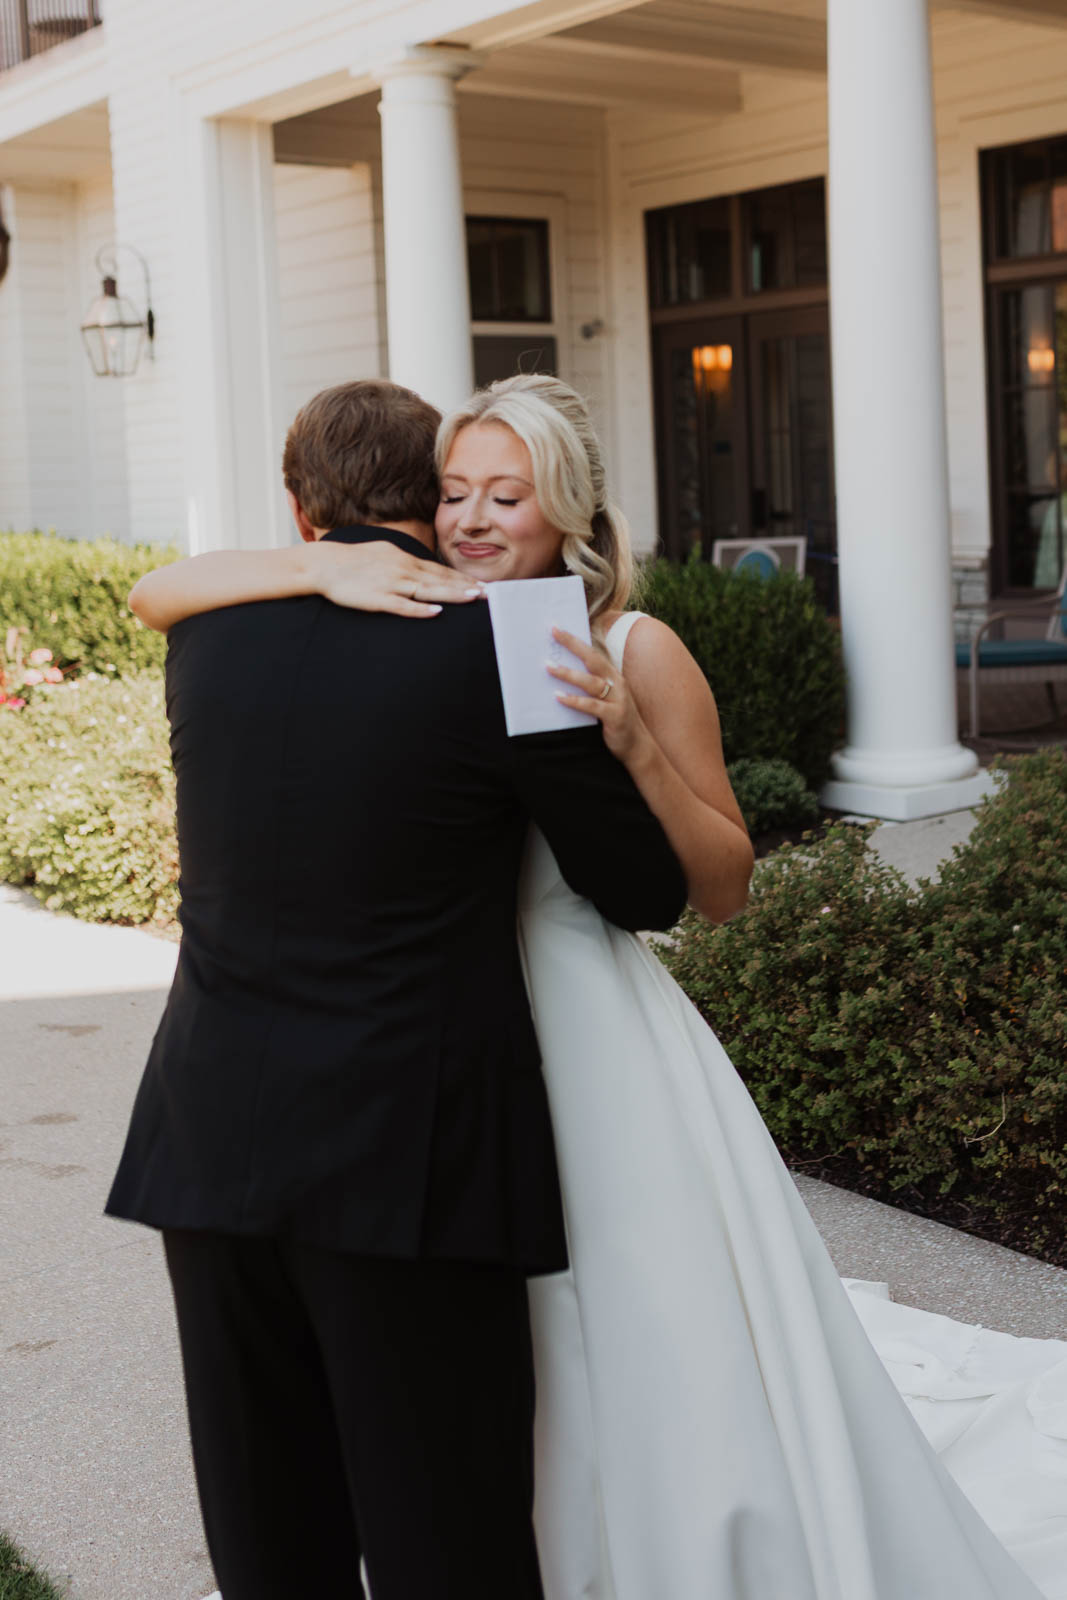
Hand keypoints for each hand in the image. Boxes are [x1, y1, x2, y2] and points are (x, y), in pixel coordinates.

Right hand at [311, 541, 484, 617]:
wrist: (324, 564)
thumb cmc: (353, 561)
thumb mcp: (384, 554)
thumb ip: (405, 563)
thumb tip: (423, 570)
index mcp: (404, 559)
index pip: (440, 570)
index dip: (462, 578)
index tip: (482, 585)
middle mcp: (403, 569)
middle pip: (440, 579)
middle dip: (466, 586)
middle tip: (489, 592)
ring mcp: (391, 584)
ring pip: (428, 590)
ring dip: (452, 594)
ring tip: (474, 598)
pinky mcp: (378, 599)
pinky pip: (402, 605)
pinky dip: (420, 609)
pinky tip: (436, 612)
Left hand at [548, 627, 653, 765]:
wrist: (638, 746)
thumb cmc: (615, 720)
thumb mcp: (604, 699)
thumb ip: (588, 687)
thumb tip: (559, 674)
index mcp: (612, 675)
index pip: (592, 653)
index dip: (574, 640)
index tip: (556, 628)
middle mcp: (617, 682)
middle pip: (592, 659)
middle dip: (572, 644)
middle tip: (553, 634)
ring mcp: (618, 699)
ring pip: (590, 682)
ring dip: (568, 674)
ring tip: (548, 667)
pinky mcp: (615, 716)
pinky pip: (591, 706)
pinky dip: (575, 701)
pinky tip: (559, 697)